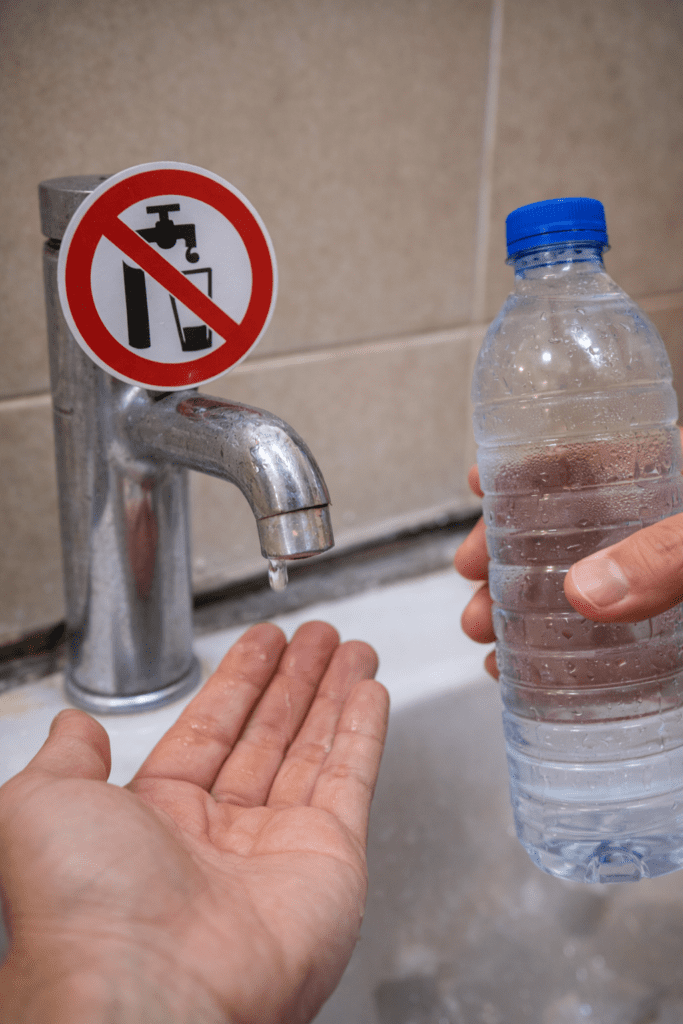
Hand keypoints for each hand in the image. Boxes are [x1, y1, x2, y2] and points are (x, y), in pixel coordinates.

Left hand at [0, 621, 388, 1023]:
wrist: (149, 993)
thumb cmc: (84, 908)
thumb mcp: (41, 807)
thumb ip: (64, 760)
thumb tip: (74, 728)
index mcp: (156, 819)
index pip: (210, 730)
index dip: (240, 680)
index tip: (265, 642)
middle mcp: (220, 836)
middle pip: (268, 735)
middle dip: (295, 680)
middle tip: (319, 637)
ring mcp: (279, 849)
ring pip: (314, 750)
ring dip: (335, 695)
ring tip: (351, 650)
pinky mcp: (330, 862)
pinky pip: (350, 782)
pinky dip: (364, 735)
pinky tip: (369, 694)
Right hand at [454, 426, 682, 678]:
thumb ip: (667, 555)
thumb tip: (583, 590)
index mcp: (672, 482)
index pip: (589, 456)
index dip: (529, 466)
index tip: (479, 483)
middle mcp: (653, 530)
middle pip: (565, 524)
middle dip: (505, 546)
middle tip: (468, 571)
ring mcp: (654, 582)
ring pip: (576, 583)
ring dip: (518, 603)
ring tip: (482, 631)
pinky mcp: (665, 635)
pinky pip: (603, 640)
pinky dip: (556, 653)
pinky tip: (521, 667)